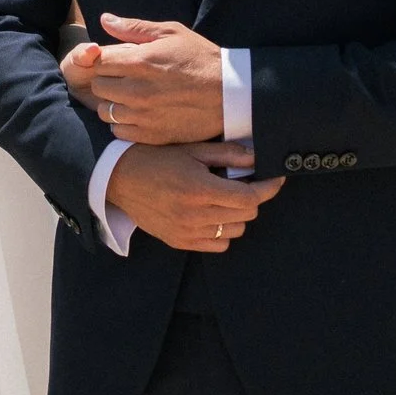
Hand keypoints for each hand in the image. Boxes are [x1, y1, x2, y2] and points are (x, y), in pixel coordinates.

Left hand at [62, 14, 226, 144]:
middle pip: (98, 87)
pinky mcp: (152, 135)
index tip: (114, 62)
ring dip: (113, 104)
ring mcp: (143, 115)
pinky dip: (123, 124)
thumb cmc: (201, 58)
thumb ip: (133, 27)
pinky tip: (138, 114)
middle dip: (106, 81)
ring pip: (105, 112)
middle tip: (123, 79)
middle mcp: (137, 90)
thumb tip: (104, 19)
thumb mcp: (171, 33)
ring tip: (130, 98)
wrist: (230, 93)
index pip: (97, 62)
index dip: (103, 61)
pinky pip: (119, 131)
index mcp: (139, 61)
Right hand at [106, 143, 283, 252]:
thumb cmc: (157, 158)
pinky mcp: (180, 242)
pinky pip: (218, 244)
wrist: (119, 179)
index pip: (250, 197)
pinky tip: (212, 214)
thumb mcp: (191, 149)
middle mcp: (195, 215)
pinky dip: (222, 231)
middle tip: (242, 183)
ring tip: (224, 198)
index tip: (276, 179)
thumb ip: (226, 155)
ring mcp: (187, 232)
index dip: (268, 188)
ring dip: (237, 215)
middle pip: (246, 214)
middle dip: (251, 198)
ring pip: (235, 231)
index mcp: (200, 189)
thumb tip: (256, 158)